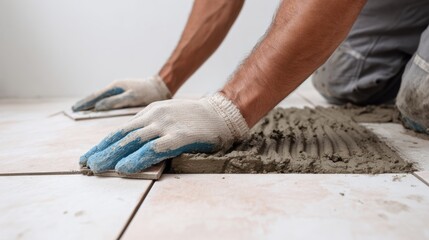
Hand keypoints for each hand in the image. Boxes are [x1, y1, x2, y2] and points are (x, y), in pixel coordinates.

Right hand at [72, 75, 170, 110]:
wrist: (159, 87)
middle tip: (73, 110)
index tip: (75, 109)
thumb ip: (115, 102)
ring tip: (80, 109)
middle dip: (84, 103)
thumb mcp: (132, 98)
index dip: (85, 104)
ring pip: (101, 97)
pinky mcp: (123, 94)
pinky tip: (96, 109)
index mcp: (116, 87)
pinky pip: (108, 99)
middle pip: (96, 96)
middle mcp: (115, 88)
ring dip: (91, 103)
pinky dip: (100, 103)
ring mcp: (119, 90)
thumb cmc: (148, 93)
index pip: (96, 96)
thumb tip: (97, 107)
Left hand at [79, 93, 248, 173]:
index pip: (121, 129)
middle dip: (102, 149)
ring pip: (132, 141)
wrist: (222, 112)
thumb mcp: (169, 117)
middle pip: (122, 135)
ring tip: (97, 166)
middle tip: (86, 163)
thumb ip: (152, 129)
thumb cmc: (196, 118)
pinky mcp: (179, 136)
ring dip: (113, 155)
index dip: (104, 143)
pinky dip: (137, 159)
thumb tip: (135, 147)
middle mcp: (153, 117)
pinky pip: (154, 150)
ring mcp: (165, 126)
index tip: (91, 154)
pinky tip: (124, 168)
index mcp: (150, 113)